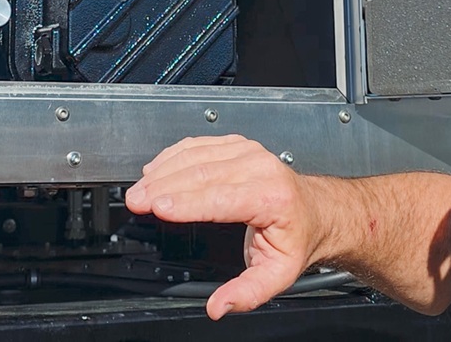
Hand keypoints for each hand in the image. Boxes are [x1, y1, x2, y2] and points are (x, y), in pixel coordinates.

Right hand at [125, 134, 330, 319]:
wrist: (314, 210)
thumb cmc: (296, 236)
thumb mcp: (279, 273)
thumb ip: (247, 292)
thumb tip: (218, 306)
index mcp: (270, 198)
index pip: (219, 198)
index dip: (185, 202)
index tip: (157, 207)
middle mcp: (259, 168)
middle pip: (201, 174)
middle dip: (163, 187)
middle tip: (136, 200)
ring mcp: (248, 152)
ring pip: (196, 156)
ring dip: (163, 171)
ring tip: (140, 188)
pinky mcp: (237, 145)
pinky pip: (199, 144)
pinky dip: (173, 156)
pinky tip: (157, 168)